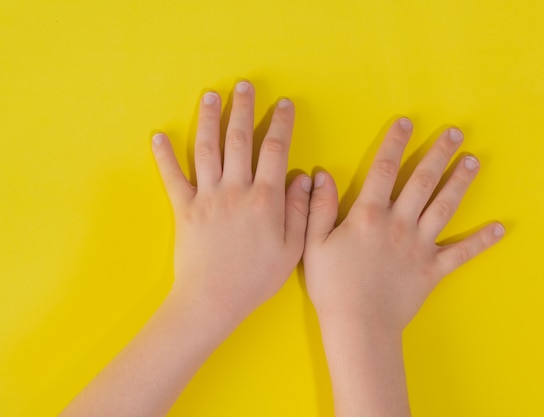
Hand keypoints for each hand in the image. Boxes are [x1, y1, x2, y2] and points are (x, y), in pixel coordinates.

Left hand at [152, 81, 311, 326]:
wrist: (213, 299)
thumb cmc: (256, 278)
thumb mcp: (292, 248)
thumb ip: (300, 210)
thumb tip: (304, 177)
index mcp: (264, 199)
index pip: (275, 151)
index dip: (280, 124)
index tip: (283, 104)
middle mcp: (235, 190)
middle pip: (239, 140)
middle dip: (243, 109)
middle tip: (244, 85)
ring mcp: (207, 197)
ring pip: (207, 149)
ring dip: (208, 119)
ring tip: (211, 95)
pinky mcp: (184, 209)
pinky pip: (172, 177)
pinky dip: (164, 156)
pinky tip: (158, 136)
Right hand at [304, 118, 503, 331]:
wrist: (359, 326)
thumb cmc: (333, 286)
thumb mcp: (314, 243)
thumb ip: (318, 207)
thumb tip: (321, 173)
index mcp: (369, 215)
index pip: (382, 169)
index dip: (394, 143)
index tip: (406, 122)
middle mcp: (399, 224)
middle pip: (422, 181)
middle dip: (439, 154)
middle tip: (456, 132)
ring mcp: (420, 246)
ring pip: (444, 207)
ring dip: (460, 182)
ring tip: (473, 161)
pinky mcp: (433, 269)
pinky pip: (461, 252)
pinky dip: (481, 240)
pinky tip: (500, 228)